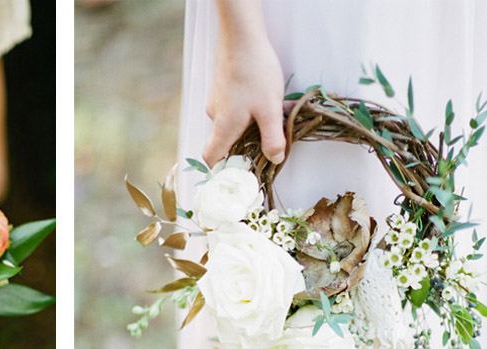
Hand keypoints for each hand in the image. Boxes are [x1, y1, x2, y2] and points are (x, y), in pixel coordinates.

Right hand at [204, 32, 285, 165]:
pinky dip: (250, 107)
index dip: (220, 169)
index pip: (211, 158)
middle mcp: (216, 116)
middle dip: (247, 143)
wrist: (241, 37)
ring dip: (252, 122)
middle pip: (226, 141)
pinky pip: (235, 106)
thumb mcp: (270, 110)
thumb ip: (273, 138)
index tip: (235, 172)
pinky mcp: (223, 87)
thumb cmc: (254, 74)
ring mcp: (218, 100)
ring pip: (233, 121)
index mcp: (223, 128)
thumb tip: (275, 160)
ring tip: (274, 111)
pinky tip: (266, 96)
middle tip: (269, 138)